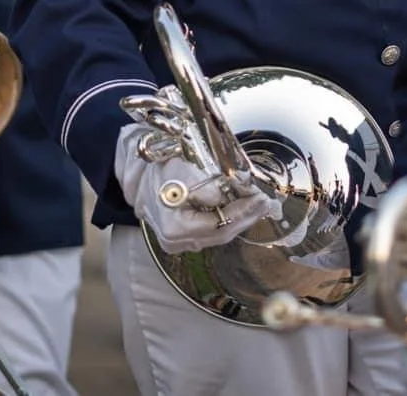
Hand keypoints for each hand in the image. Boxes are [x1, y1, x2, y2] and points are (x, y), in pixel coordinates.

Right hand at [114, 125, 273, 252]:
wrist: (139, 168)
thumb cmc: (160, 164)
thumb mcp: (183, 168)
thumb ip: (208, 185)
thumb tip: (236, 190)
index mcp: (174, 227)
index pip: (220, 224)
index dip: (244, 212)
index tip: (261, 198)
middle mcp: (175, 241)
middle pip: (222, 233)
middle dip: (248, 216)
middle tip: (268, 202)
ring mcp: (178, 242)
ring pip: (219, 233)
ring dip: (242, 218)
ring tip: (261, 205)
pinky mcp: (182, 238)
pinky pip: (212, 231)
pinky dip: (230, 218)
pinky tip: (244, 208)